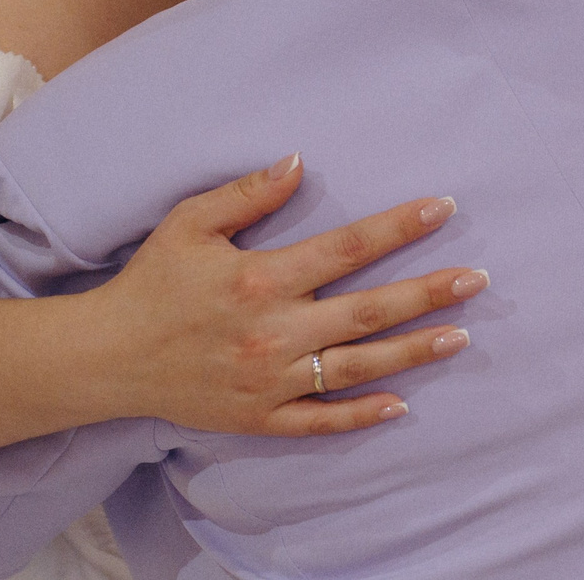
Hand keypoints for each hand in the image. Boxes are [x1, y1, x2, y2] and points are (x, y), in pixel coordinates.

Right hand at [79, 154, 486, 435]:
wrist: (107, 357)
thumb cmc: (151, 281)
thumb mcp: (190, 222)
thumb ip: (248, 193)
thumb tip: (300, 162)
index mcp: (262, 277)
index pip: (348, 247)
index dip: (399, 227)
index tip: (442, 208)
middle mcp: (274, 331)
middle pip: (369, 311)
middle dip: (427, 293)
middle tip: (476, 280)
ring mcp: (270, 379)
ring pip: (356, 367)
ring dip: (412, 351)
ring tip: (459, 335)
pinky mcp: (259, 417)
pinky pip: (320, 420)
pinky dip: (361, 415)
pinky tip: (402, 404)